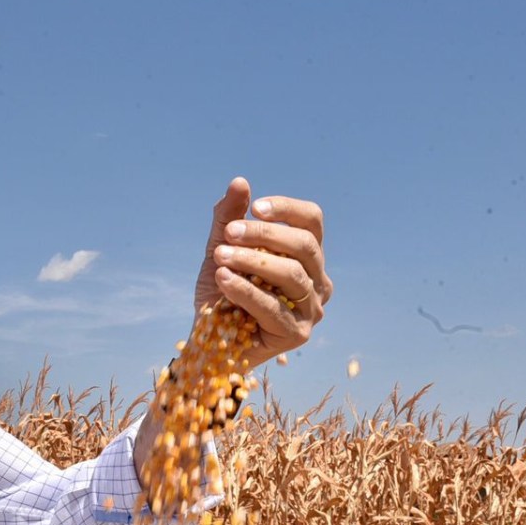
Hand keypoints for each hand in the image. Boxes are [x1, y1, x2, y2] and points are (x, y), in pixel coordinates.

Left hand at [193, 176, 331, 368]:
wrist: (207, 342)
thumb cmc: (220, 294)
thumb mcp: (221, 250)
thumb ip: (229, 218)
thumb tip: (240, 182)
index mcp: (308, 257)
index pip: (312, 221)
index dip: (287, 209)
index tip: (255, 207)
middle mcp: (318, 281)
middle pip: (305, 245)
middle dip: (264, 234)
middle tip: (229, 233)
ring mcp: (313, 309)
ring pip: (291, 275)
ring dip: (252, 261)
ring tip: (220, 257)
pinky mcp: (298, 334)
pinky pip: (274, 307)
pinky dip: (245, 290)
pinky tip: (222, 279)